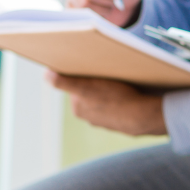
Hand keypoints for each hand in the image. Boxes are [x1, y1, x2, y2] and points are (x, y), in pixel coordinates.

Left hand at [47, 70, 165, 135]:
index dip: (84, 75)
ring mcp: (105, 121)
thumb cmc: (116, 98)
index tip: (93, 67)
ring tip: (122, 84)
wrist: (144, 116)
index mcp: (78, 108)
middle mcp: (89, 117)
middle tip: (108, 72)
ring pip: (104, 100)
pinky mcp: (121, 122)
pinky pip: (118, 108)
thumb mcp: (87, 87)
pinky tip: (130, 95)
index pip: (77, 86)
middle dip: (96, 83)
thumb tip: (46, 75)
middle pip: (90, 93)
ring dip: (109, 92)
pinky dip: (121, 102)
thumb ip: (64, 82)